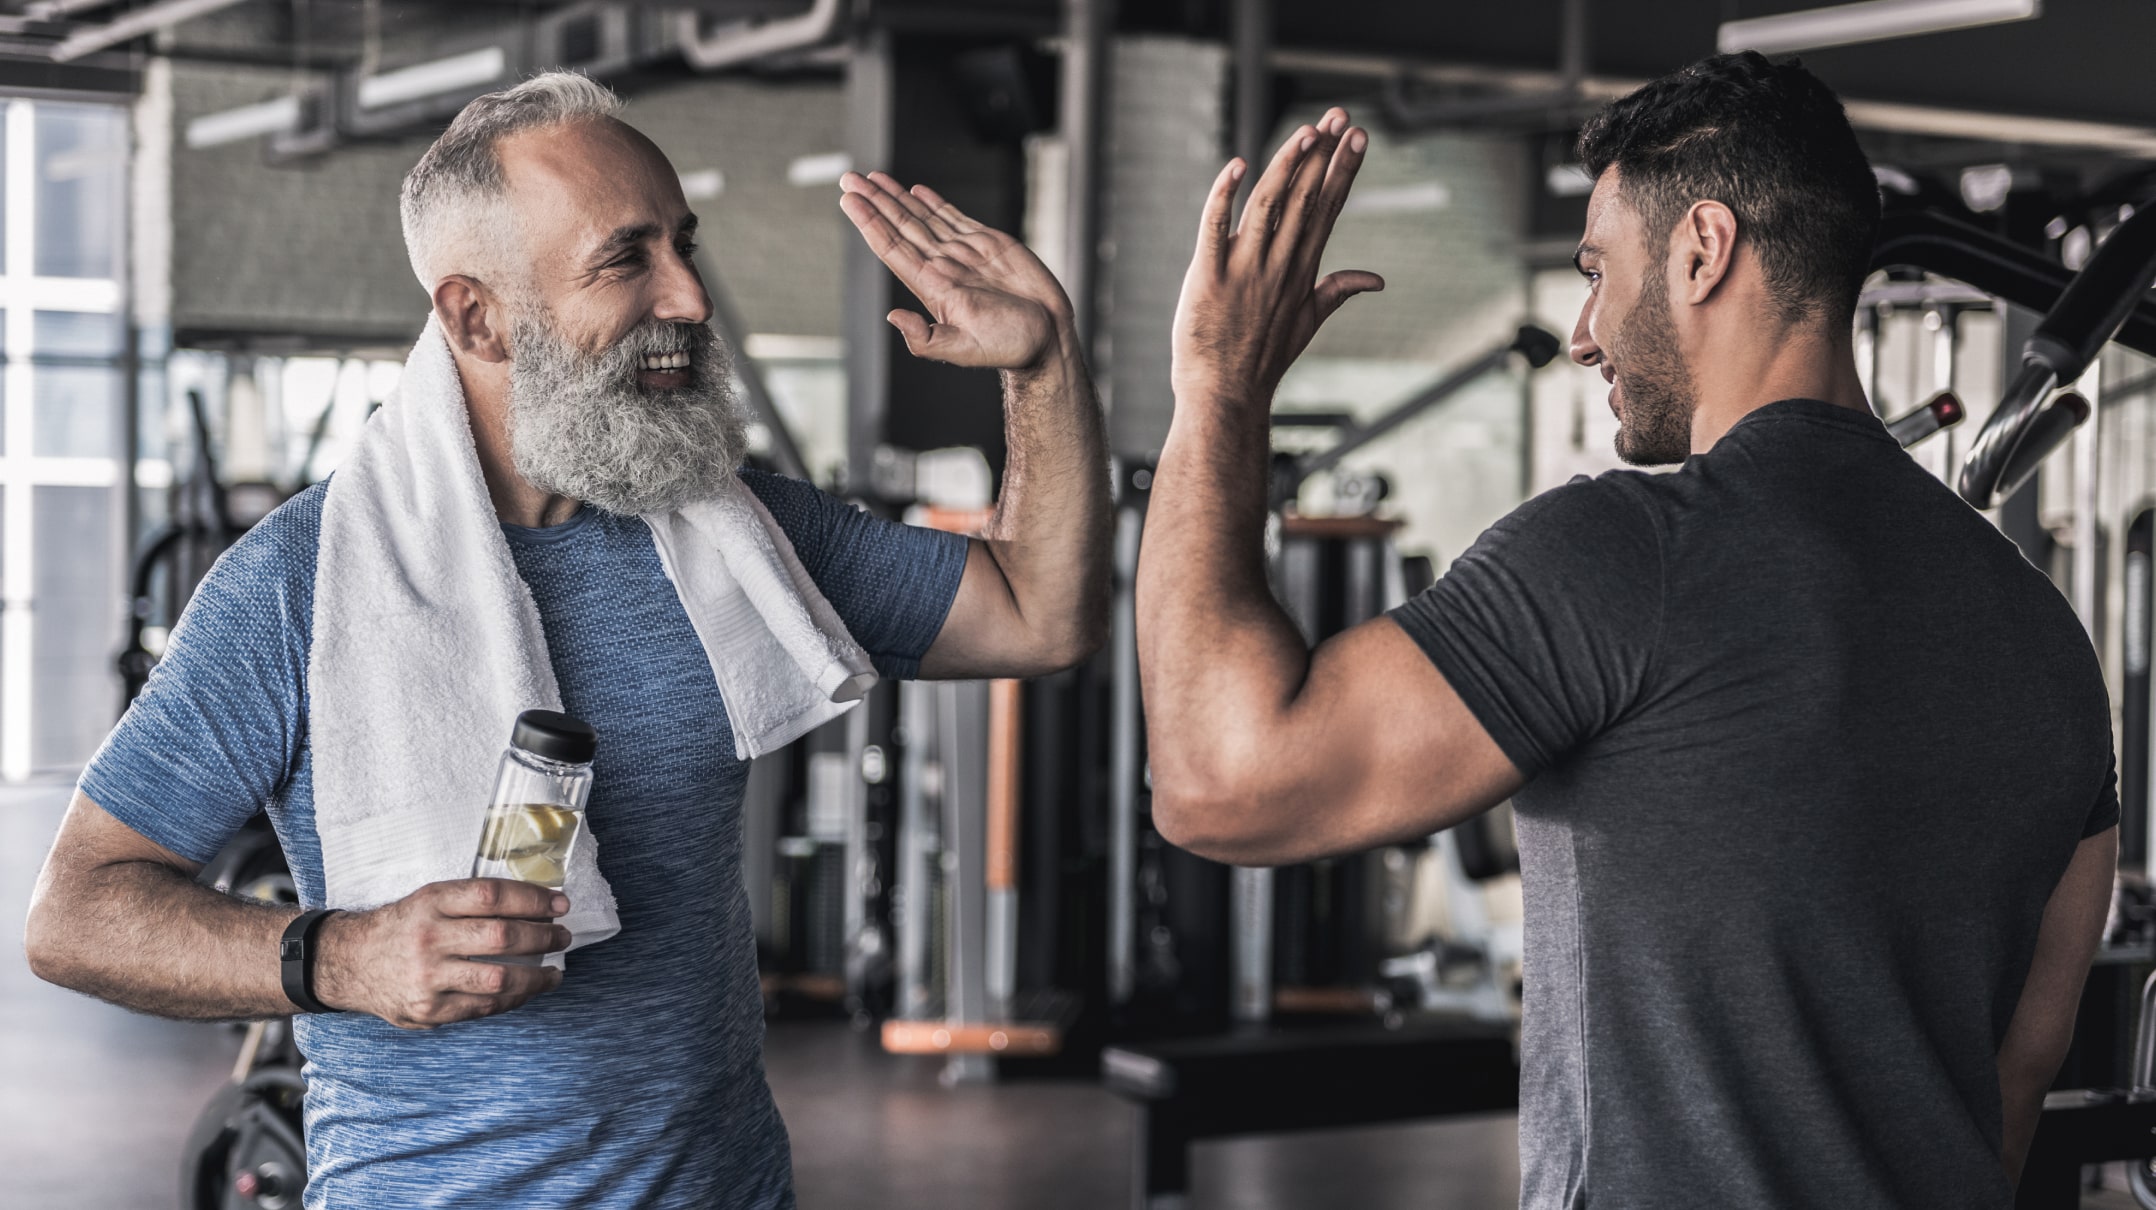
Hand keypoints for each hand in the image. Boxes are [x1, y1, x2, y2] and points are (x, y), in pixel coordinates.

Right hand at [312, 879, 570, 1028]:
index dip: (534, 899)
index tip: (560, 903)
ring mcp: (428, 978)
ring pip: (499, 978)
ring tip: (555, 970)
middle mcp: (428, 938)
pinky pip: (484, 1007)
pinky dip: (514, 999)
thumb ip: (472, 900)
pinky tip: (528, 990)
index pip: (493, 896)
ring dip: (537, 975)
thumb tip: (537, 903)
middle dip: (543, 936)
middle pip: (501, 937)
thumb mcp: (428, 899)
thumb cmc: (403, 927)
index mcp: (430, 901)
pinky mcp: (429, 1011)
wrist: (349, 963)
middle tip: (563, 935)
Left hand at [839, 171, 1072, 370]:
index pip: (893, 247)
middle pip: (901, 227)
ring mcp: (964, 254)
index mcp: (934, 287)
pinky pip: (954, 217)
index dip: (870, 223)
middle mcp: (944, 266)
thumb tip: (893, 317)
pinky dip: (934, 202)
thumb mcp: (965, 348)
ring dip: (896, 197)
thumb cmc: (1010, 346)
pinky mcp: (988, 244)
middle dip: (874, 202)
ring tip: (872, 177)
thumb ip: (928, 338)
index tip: (850, 200)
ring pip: (922, 218)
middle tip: (849, 179)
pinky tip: (916, 191)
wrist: (1048, 337)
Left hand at [1171, 108, 1381, 408]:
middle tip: (1340, 115)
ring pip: (1270, 205)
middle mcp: (1279, 265)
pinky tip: (1237, 166)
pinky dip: (1224, 196)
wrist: (1225, 397)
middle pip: (1307, 198)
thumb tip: (1377, 279)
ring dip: (1288, 165)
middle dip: (1324, 154)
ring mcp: (1245, 270)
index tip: (1358, 135)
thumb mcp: (1309, 323)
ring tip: (1306, 131)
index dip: (1343, 170)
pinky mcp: (1209, 276)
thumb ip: (1339, 290)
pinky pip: (1215, 228)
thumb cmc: (1261, 360)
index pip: (1328, 209)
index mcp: (1302, 270)